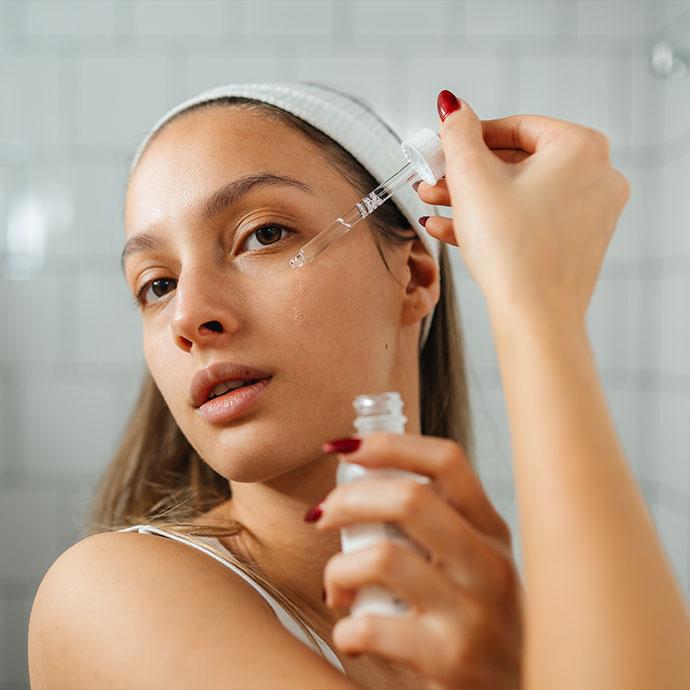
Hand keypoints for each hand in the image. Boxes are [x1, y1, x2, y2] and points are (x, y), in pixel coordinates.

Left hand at [315, 431, 523, 689]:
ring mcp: (472, 611)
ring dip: (338, 569)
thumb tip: (363, 483)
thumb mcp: (478, 564)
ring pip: (382, 557)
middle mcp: (488, 563)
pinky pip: (370, 627)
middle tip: (322, 515)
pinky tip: (352, 633)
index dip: (388, 444)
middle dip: (348, 499)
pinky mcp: (449, 659)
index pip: (446, 461)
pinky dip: (345, 628)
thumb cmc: (481, 620)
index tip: (345, 447)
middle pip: (408, 498)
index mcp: (490, 530)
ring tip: (336, 587)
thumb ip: (439, 525)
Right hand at [416, 90, 630, 323]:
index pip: (516, 127)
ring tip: (433, 204)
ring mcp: (588, 213)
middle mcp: (595, 177)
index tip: (442, 147)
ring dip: (471, 199)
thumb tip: (452, 105)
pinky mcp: (574, 244)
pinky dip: (492, 221)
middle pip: (516, 162)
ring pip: (519, 194)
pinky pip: (528, 220)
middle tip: (432, 178)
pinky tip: (450, 228)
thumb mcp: (472, 178)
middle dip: (465, 173)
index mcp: (582, 148)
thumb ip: (458, 133)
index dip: (469, 136)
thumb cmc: (513, 251)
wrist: (535, 318)